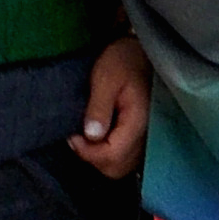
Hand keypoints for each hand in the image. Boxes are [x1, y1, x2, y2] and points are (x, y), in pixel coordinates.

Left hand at [68, 36, 150, 178]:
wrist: (142, 52)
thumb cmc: (124, 60)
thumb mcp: (106, 77)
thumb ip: (99, 107)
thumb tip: (91, 135)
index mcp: (138, 121)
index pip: (113, 154)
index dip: (88, 152)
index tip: (73, 136)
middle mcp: (145, 135)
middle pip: (117, 167)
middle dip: (93, 158)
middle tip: (77, 138)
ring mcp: (145, 138)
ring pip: (120, 166)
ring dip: (100, 158)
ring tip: (86, 138)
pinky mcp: (140, 136)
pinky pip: (124, 158)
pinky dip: (108, 154)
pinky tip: (98, 138)